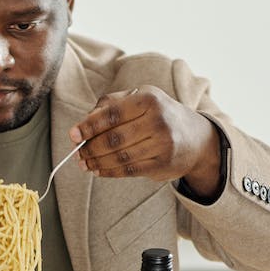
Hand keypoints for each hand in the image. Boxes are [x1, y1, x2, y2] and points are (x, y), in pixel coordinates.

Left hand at [70, 86, 221, 193]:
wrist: (196, 137)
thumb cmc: (159, 114)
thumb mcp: (140, 98)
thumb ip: (111, 104)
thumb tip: (84, 121)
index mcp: (149, 99)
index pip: (112, 114)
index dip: (89, 126)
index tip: (72, 134)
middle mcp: (158, 120)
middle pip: (114, 138)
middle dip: (90, 147)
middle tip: (77, 152)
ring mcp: (162, 144)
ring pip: (119, 156)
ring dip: (97, 162)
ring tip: (84, 163)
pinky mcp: (162, 164)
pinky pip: (129, 170)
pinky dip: (109, 172)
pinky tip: (98, 170)